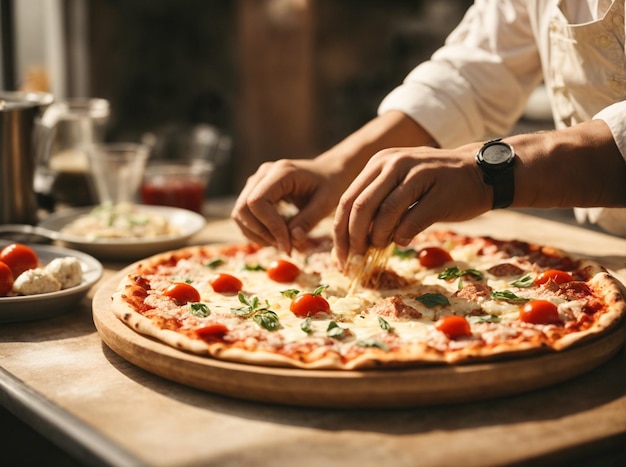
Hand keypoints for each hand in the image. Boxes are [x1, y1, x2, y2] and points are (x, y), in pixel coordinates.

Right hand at [232, 158, 346, 252]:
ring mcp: (256, 181)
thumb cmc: (330, 185)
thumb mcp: (326, 203)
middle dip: (262, 233)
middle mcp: (263, 174)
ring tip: (282, 243)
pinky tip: (276, 236)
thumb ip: (308, 221)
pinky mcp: (253, 191)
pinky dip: (256, 232)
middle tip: (285, 247)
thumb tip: (291, 240)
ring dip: (258, 235)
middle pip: (243, 209)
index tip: (288, 244)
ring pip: (240, 214)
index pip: (258, 201)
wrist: (327, 172)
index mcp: (281, 172)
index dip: (269, 226)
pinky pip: (244, 216)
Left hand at [332, 143, 490, 265]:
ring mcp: (418, 175)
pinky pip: (411, 221)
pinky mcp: (439, 193)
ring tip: (380, 248)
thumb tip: (352, 242)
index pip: (348, 199)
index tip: (340, 257)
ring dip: (377, 238)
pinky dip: (402, 237)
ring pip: (384, 214)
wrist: (481, 172)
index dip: (340, 232)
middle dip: (354, 239)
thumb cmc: (435, 185)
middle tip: (357, 258)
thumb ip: (376, 203)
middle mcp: (395, 163)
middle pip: (360, 207)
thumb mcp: (400, 183)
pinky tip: (402, 242)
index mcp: (380, 162)